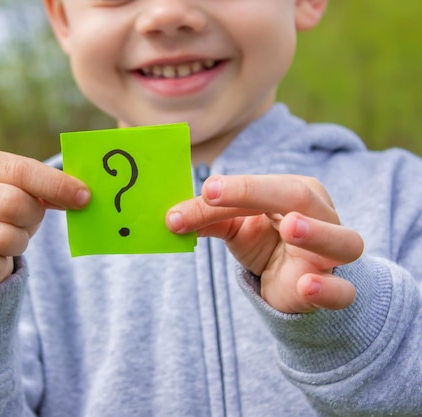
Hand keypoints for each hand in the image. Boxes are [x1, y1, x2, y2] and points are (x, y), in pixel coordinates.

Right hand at [0, 149, 89, 295]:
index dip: (56, 185)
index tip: (84, 197)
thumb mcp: (19, 191)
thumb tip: (81, 194)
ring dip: (17, 244)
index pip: (20, 170)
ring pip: (2, 238)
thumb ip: (46, 186)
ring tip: (7, 240)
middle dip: (32, 218)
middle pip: (12, 204)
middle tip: (29, 223)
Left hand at [166, 175, 362, 312]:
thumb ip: (207, 218)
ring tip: (291, 227)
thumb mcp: (235, 226)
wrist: (294, 283)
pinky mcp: (334, 290)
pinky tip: (306, 286)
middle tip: (217, 193)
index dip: (234, 188)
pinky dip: (328, 290)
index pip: (265, 186)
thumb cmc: (267, 241)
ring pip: (342, 241)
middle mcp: (321, 217)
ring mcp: (332, 255)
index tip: (203, 191)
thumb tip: (171, 218)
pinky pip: (342, 292)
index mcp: (296, 192)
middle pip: (300, 197)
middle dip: (259, 192)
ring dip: (316, 233)